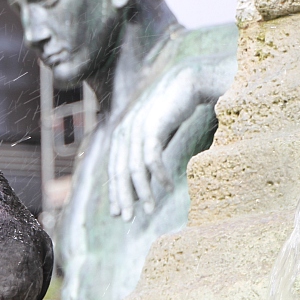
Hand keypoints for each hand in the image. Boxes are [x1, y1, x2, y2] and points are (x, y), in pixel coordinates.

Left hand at [108, 59, 228, 220]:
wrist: (187, 81)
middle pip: (119, 172)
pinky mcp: (152, 125)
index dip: (115, 192)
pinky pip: (152, 158)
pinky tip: (168, 186)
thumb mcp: (153, 131)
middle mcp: (124, 130)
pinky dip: (159, 175)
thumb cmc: (171, 109)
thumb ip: (143, 150)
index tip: (118, 213)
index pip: (113, 169)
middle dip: (123, 198)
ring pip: (134, 169)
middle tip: (128, 219)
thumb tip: (140, 178)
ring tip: (150, 209)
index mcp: (121, 133)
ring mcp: (136, 127)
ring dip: (142, 191)